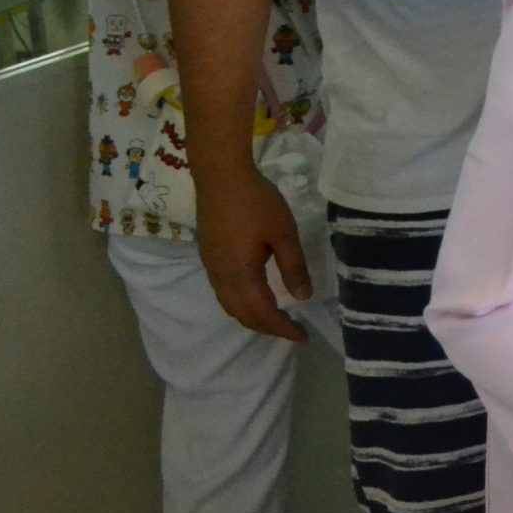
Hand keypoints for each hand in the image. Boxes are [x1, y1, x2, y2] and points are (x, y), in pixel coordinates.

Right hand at [194, 165, 310, 340]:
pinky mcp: (208, 256)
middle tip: (292, 330)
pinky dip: (240, 303)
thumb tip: (303, 297)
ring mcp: (211, 267)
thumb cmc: (256, 201)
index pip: (262, 313)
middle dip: (267, 327)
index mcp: (241, 274)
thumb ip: (293, 266)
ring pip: (230, 305)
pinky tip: (255, 296)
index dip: (282, 328)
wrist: (220, 176)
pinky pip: (223, 292)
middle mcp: (221, 277)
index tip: (302, 336)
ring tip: (276, 318)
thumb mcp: (283, 232)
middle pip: (242, 315)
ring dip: (252, 317)